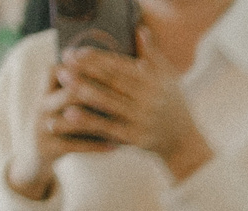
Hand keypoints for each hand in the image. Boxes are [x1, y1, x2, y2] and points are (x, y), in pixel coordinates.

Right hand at [10, 69, 120, 198]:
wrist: (34, 154)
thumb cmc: (61, 122)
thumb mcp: (65, 101)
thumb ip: (84, 87)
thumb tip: (119, 70)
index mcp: (47, 89)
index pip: (64, 70)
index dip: (88, 69)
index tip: (120, 73)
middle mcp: (43, 104)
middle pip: (71, 93)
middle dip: (99, 95)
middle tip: (128, 99)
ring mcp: (44, 125)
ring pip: (73, 120)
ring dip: (101, 123)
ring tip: (125, 126)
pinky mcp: (48, 147)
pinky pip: (74, 145)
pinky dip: (96, 146)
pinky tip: (115, 147)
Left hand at [48, 35, 211, 181]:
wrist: (185, 144)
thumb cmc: (174, 106)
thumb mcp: (170, 79)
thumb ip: (154, 55)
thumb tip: (141, 30)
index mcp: (156, 82)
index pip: (121, 66)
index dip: (97, 58)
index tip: (76, 52)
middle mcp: (151, 100)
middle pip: (112, 81)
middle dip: (86, 70)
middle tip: (63, 62)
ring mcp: (143, 120)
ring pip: (108, 102)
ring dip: (82, 90)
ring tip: (62, 80)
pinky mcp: (137, 139)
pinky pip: (108, 128)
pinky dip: (89, 121)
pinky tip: (70, 114)